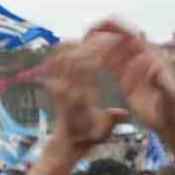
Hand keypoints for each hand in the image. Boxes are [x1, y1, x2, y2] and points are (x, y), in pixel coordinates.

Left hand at [47, 33, 129, 151]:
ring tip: (94, 36)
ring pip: (62, 55)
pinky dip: (62, 48)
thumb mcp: (104, 131)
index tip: (113, 42)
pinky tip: (76, 42)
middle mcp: (64, 87)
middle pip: (74, 56)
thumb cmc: (89, 135)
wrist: (68, 139)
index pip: (86, 66)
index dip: (99, 51)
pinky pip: (53, 59)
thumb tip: (123, 112)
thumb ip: (112, 121)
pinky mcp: (51, 82)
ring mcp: (55, 83)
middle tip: (108, 35)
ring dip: (78, 43)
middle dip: (92, 43)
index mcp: (78, 96)